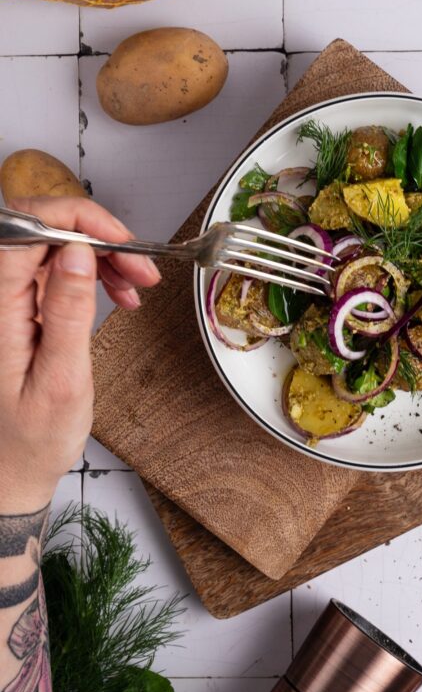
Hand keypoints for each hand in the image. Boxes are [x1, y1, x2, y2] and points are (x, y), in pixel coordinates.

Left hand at [0, 196, 160, 510]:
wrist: (12, 471)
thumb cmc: (30, 439)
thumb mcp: (61, 380)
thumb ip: (68, 312)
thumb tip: (77, 253)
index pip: (24, 231)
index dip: (75, 220)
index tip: (118, 238)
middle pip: (40, 231)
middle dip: (95, 234)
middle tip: (138, 264)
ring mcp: (8, 301)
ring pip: (55, 247)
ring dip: (100, 255)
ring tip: (137, 283)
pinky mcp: (22, 307)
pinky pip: (57, 270)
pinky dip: (93, 274)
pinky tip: (118, 292)